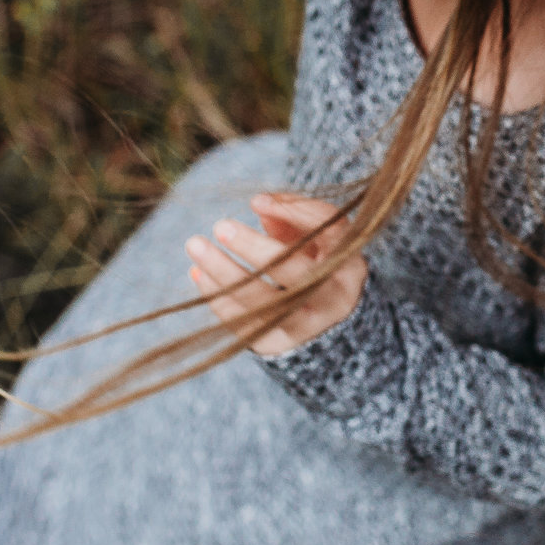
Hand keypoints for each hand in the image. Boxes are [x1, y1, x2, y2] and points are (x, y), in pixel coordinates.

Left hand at [185, 194, 367, 356]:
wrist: (327, 326)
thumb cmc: (317, 268)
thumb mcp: (318, 241)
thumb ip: (295, 218)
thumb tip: (260, 204)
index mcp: (349, 263)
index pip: (327, 231)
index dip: (293, 212)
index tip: (256, 201)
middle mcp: (334, 297)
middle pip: (294, 272)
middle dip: (254, 247)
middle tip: (221, 225)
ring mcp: (306, 325)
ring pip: (262, 301)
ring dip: (224, 271)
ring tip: (195, 245)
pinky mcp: (278, 343)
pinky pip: (242, 322)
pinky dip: (217, 297)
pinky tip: (198, 272)